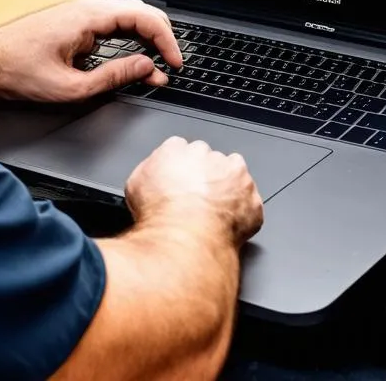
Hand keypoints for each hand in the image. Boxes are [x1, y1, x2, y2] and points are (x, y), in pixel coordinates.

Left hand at [0, 0, 181, 103]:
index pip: (144, 18)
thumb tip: (146, 68)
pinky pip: (114, 24)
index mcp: (89, 16)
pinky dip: (130, 39)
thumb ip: (114, 77)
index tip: (174, 62)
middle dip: (162, 38)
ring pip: (129, 17)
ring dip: (147, 39)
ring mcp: (82, 12)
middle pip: (142, 12)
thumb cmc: (16, 71)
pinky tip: (135, 57)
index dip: (166, 41)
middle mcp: (87, 7)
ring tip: (158, 65)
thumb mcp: (71, 86)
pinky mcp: (77, 21)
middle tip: (172, 64)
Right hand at [126, 136, 263, 247]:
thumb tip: (151, 177)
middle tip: (195, 202)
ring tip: (213, 214)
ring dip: (227, 191)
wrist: (184, 237)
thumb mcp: (134, 186)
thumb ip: (148, 172)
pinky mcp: (251, 198)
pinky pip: (249, 204)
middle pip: (208, 160)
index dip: (179, 170)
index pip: (180, 149)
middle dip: (205, 178)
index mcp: (178, 149)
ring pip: (234, 177)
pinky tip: (227, 226)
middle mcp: (208, 156)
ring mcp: (233, 175)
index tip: (178, 185)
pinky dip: (242, 214)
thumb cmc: (159, 214)